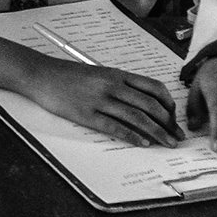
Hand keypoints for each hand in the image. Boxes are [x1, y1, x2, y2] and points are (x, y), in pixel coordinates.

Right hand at [18, 51, 181, 146]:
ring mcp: (99, 100)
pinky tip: (142, 143)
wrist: (40, 74)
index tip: (173, 117)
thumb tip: (140, 103)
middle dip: (168, 123)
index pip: (153, 87)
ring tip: (167, 143)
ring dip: (157, 133)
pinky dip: (132, 136)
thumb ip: (118, 84)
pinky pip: (115, 127)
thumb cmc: (67, 74)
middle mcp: (111, 86)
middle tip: (176, 136)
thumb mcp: (97, 73)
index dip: (169, 104)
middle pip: (150, 105)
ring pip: (137, 117)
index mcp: (116, 74)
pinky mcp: (87, 114)